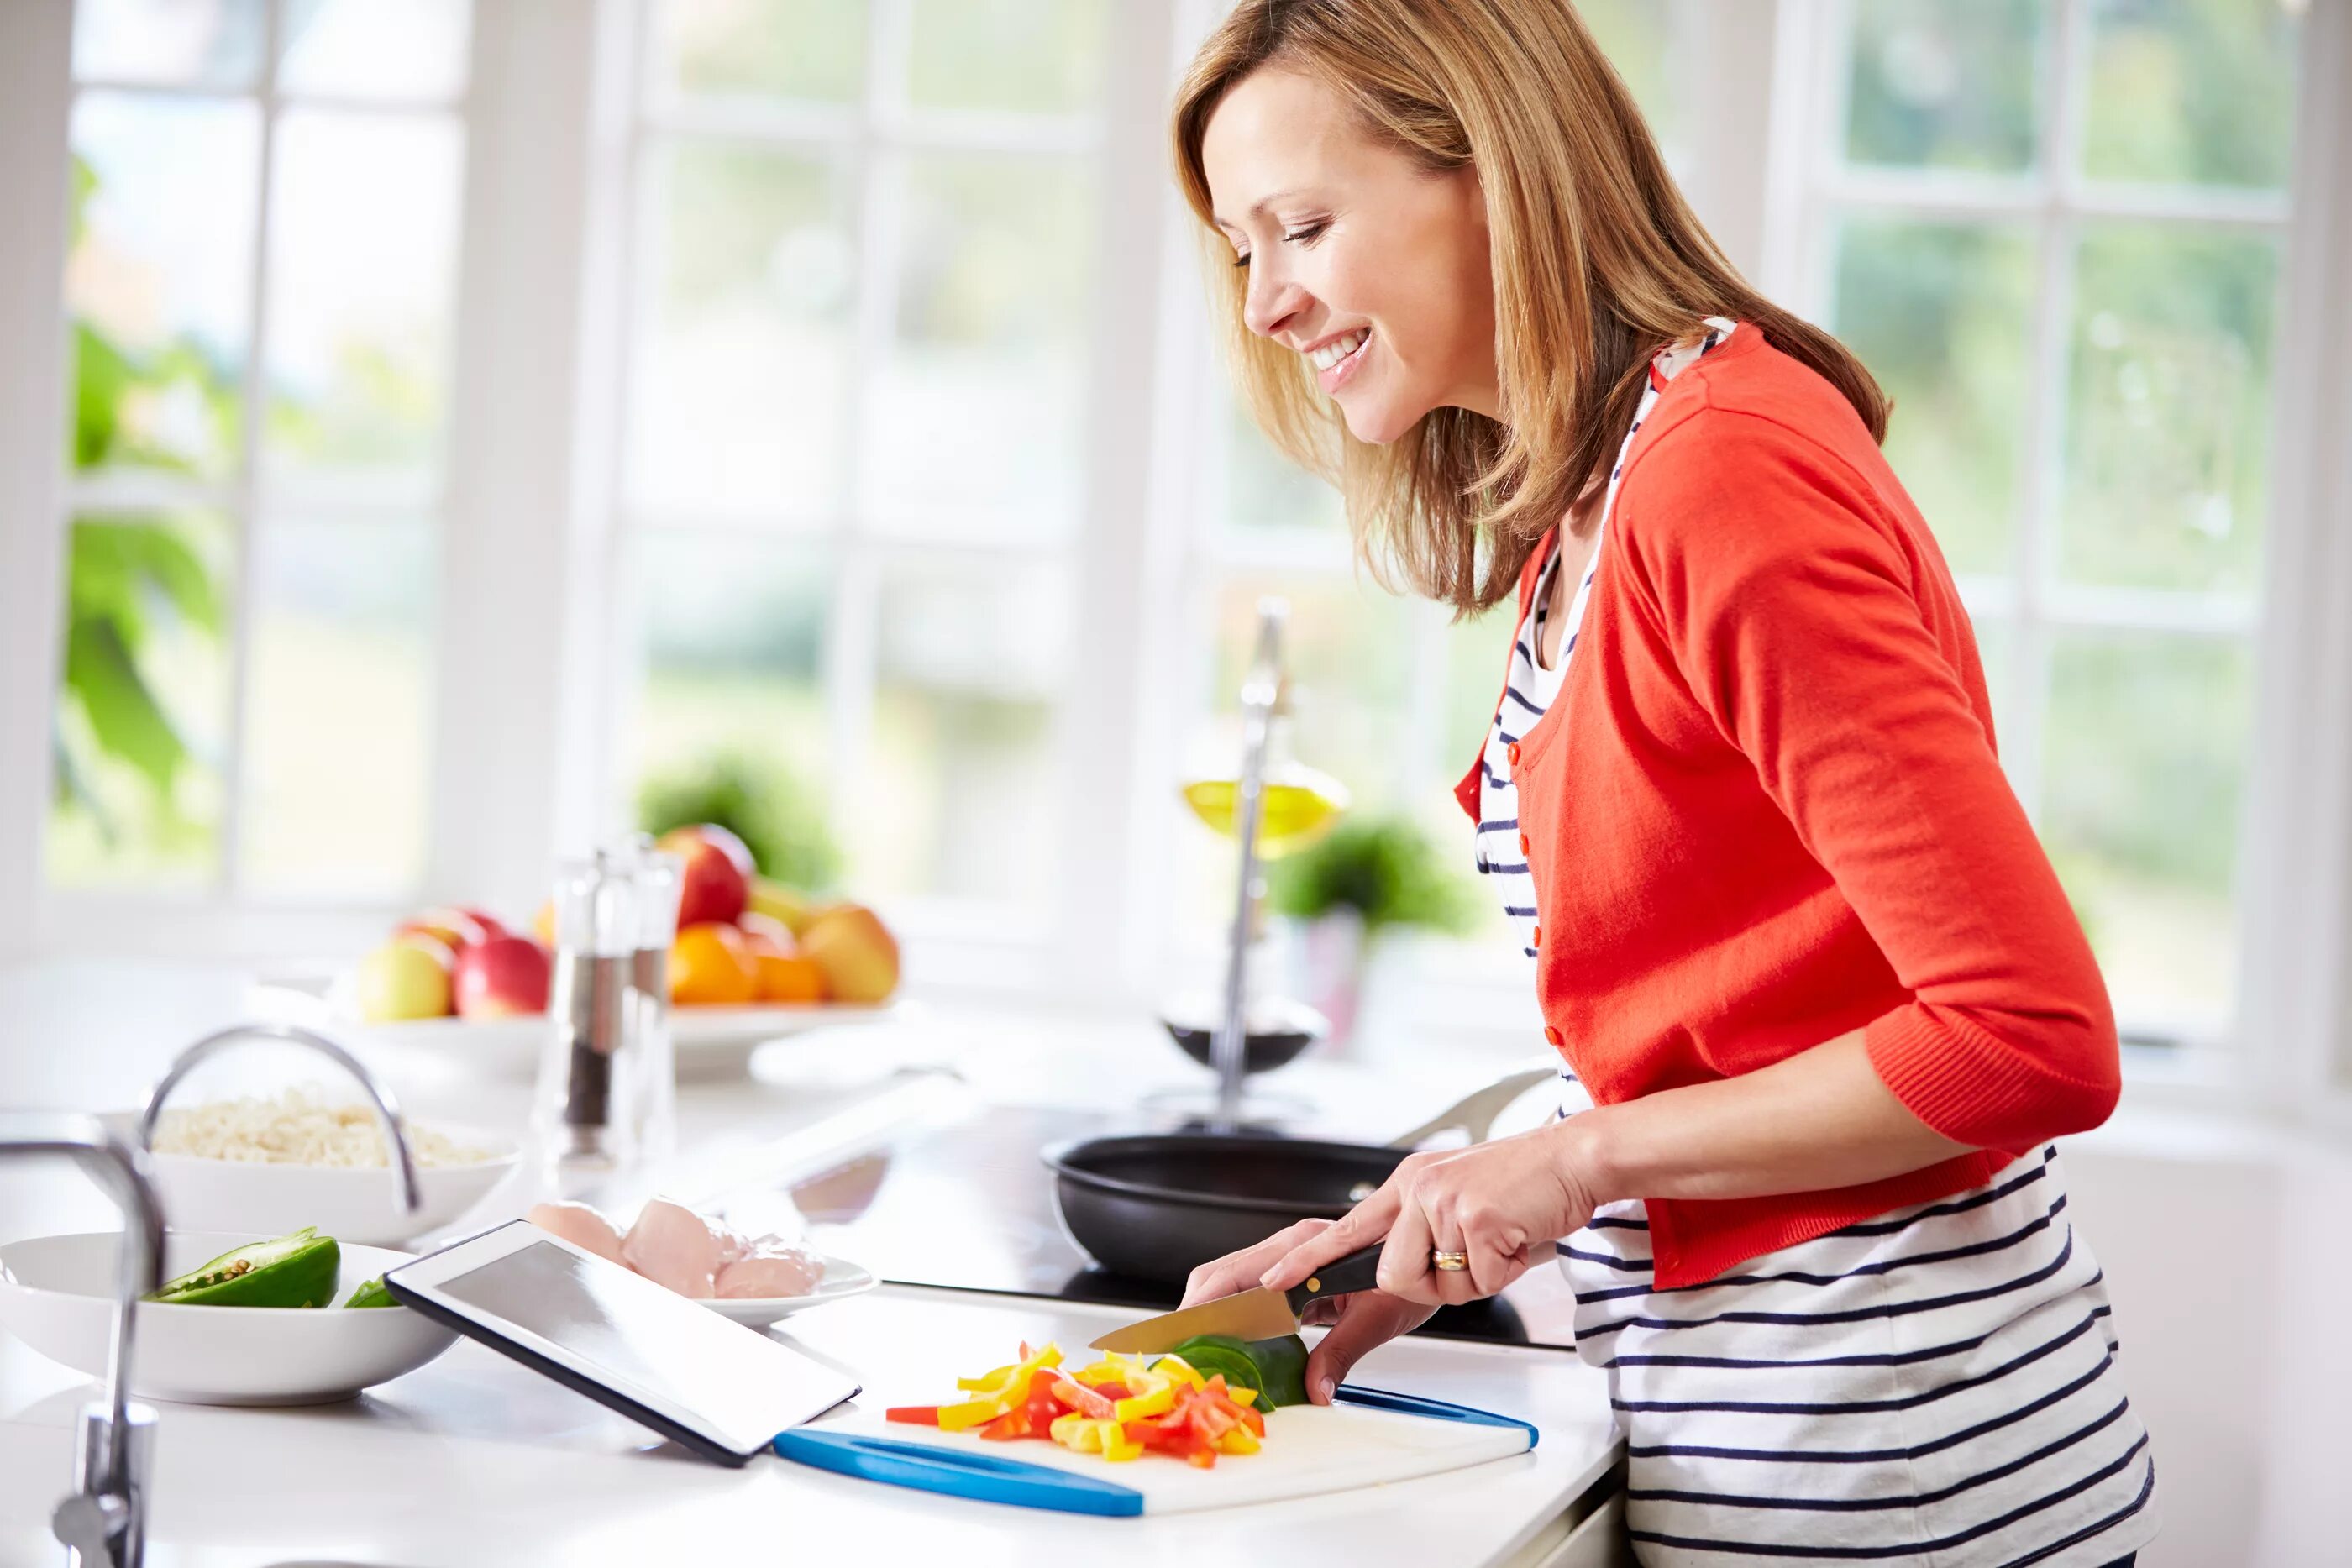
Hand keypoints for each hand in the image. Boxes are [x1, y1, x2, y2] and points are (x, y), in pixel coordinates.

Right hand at [1181, 1218, 1435, 1404]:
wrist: (1432, 1251)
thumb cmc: (1408, 1272)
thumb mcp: (1378, 1317)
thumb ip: (1342, 1352)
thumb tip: (1316, 1390)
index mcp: (1305, 1248)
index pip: (1238, 1276)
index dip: (1207, 1306)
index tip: (1187, 1334)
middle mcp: (1289, 1248)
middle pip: (1221, 1275)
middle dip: (1195, 1310)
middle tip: (1178, 1348)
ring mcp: (1287, 1257)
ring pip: (1229, 1280)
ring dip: (1209, 1311)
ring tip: (1193, 1347)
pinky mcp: (1291, 1273)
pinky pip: (1249, 1290)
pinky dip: (1230, 1313)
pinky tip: (1225, 1341)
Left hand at [1261, 1119, 1601, 1307]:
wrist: (1575, 1159)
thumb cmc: (1524, 1189)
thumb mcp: (1461, 1212)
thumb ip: (1428, 1242)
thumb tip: (1408, 1283)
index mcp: (1408, 1187)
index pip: (1345, 1229)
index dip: (1306, 1260)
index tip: (1273, 1282)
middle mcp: (1417, 1189)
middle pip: (1391, 1275)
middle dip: (1433, 1287)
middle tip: (1473, 1261)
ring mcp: (1444, 1199)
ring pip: (1439, 1283)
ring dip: (1477, 1279)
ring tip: (1501, 1242)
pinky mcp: (1476, 1215)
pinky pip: (1481, 1280)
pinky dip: (1507, 1271)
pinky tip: (1519, 1237)